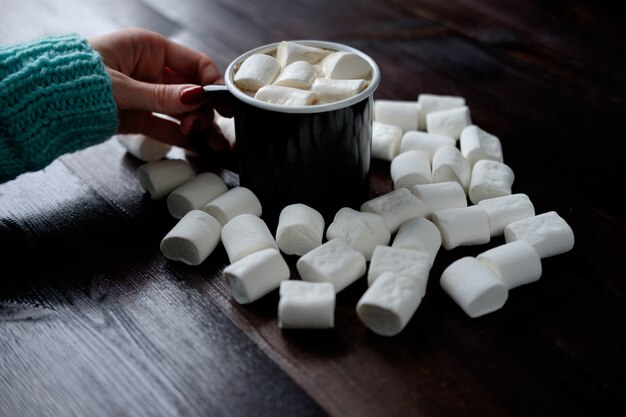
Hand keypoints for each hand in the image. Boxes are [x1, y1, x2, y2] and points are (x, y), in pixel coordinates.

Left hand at [89, 28, 229, 152]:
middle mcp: (151, 70)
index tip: (225, 104)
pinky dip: (182, 139)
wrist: (42, 103)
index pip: (194, 63)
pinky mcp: (138, 117)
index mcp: (148, 48)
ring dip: (199, 129)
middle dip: (204, 111)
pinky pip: (167, 128)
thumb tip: (196, 97)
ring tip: (215, 148)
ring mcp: (146, 95)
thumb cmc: (75, 80)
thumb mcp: (121, 86)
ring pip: (183, 112)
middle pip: (192, 91)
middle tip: (202, 128)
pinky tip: (199, 150)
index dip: (212, 83)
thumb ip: (160, 96)